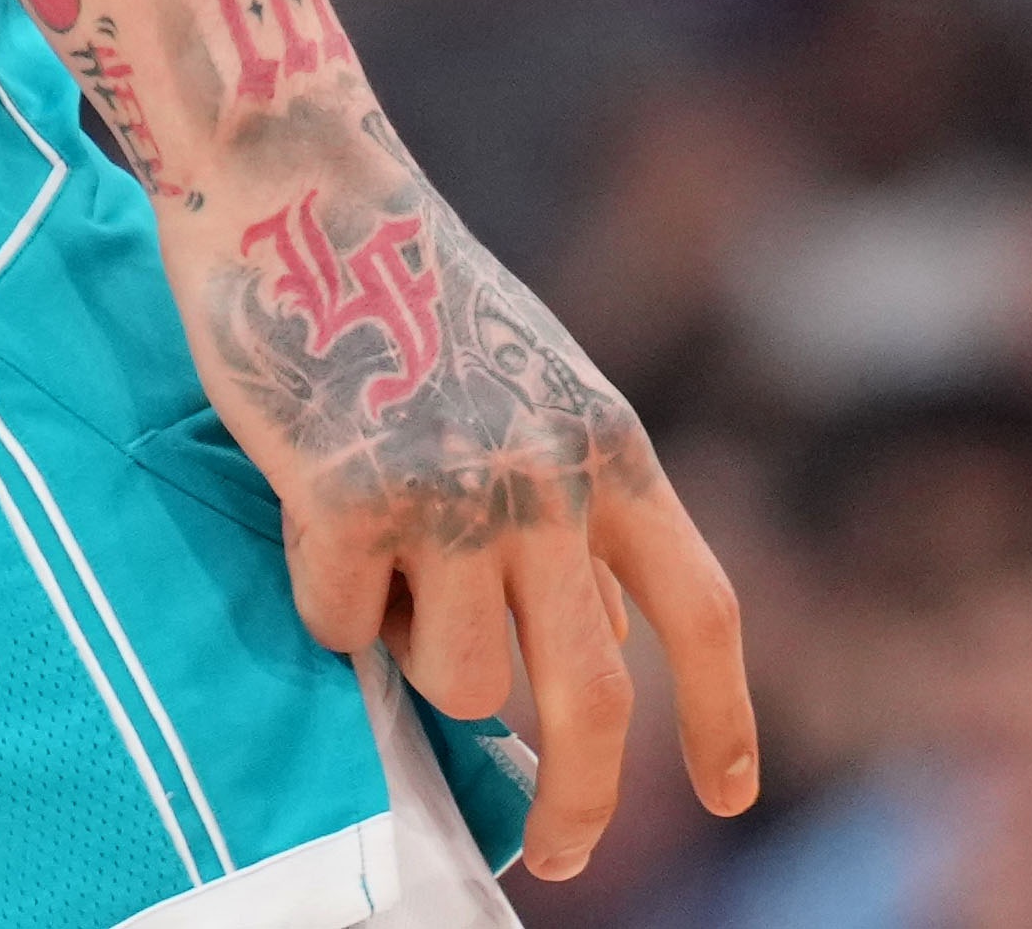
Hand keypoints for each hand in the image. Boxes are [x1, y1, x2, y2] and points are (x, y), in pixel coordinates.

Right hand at [167, 135, 757, 884]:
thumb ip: (567, 513)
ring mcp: (455, 490)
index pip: (702, 608)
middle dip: (581, 801)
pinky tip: (311, 507)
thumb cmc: (403, 287)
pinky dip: (327, 599)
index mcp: (610, 445)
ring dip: (416, 656)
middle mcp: (551, 476)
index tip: (732, 798)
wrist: (299, 175)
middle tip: (557, 855)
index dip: (724, 716)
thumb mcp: (532, 389)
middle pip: (593, 696)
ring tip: (382, 555)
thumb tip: (580, 663)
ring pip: (459, 682)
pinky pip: (346, 630)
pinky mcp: (352, 499)